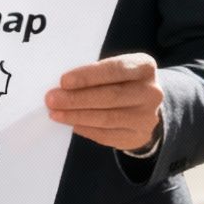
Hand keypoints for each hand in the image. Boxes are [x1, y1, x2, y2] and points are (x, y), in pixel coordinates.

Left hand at [45, 53, 163, 151]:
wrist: (146, 106)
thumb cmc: (123, 82)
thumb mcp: (118, 70)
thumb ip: (97, 74)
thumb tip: (63, 87)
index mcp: (144, 67)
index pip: (114, 70)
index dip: (88, 76)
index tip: (64, 81)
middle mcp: (150, 92)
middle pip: (109, 96)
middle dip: (76, 99)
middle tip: (52, 99)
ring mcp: (147, 117)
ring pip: (106, 118)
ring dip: (77, 116)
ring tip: (56, 113)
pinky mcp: (138, 136)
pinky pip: (107, 135)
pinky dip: (86, 129)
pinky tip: (73, 124)